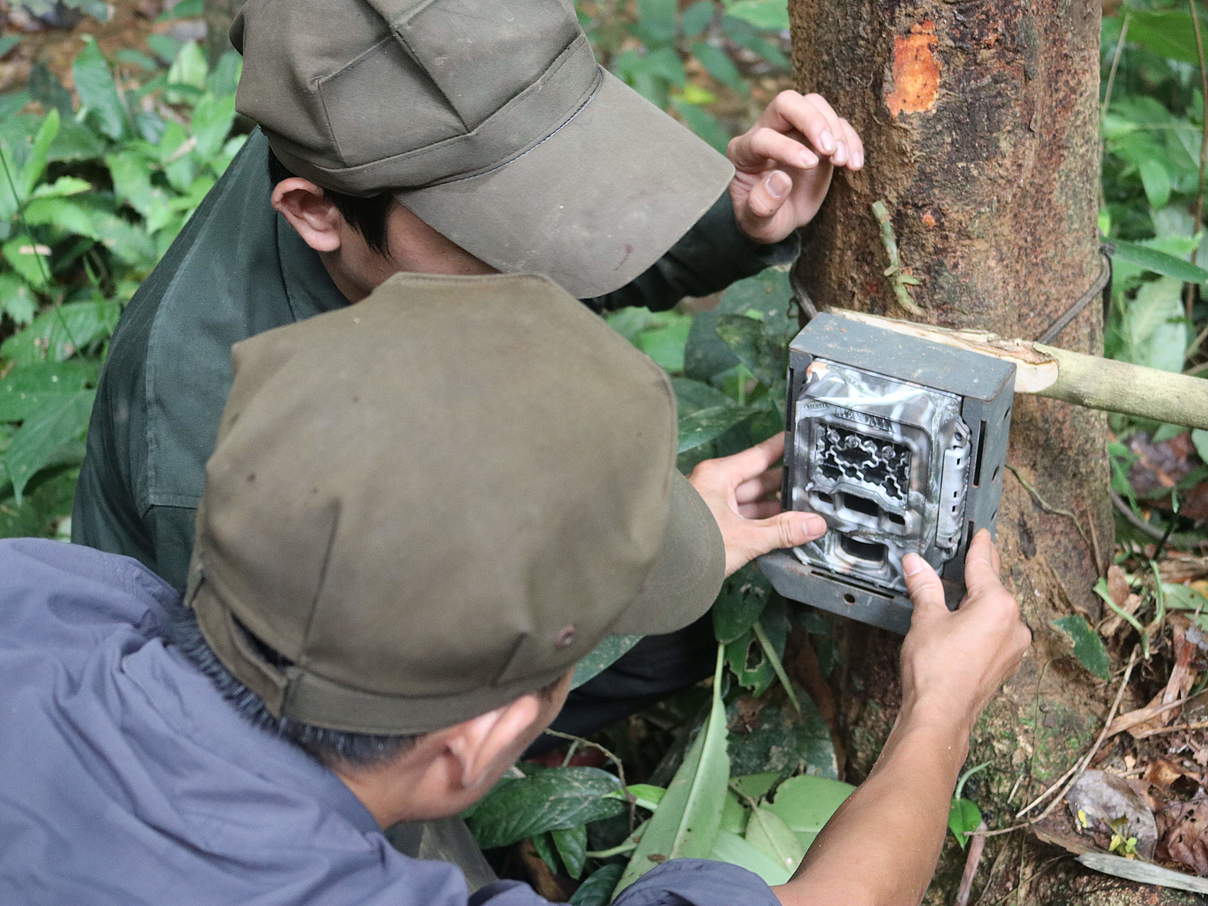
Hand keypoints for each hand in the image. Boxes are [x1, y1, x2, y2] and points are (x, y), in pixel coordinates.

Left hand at [687, 433, 825, 576]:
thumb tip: (814, 524)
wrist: (661, 575)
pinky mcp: (711, 525)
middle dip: (784, 486)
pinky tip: (780, 530)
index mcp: (718, 476)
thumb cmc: (691, 548)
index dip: (781, 449)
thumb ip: (782, 531)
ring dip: (774, 509)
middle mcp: (713, 486)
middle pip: (757, 480)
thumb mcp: (745, 539)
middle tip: (813, 485)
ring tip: (804, 511)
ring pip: (750, 502)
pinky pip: (742, 518)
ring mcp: (711, 505)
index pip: (758, 455)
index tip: (799, 439)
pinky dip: (761, 524)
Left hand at [727, 91, 863, 244]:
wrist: (779, 220)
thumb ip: (761, 206)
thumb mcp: (756, 225)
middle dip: (812, 121)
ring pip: (814, 104)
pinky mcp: (817, 137)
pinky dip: (850, 139)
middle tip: (829, 150)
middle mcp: (767, 132)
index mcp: (743, 152)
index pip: (763, 137)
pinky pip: (837, 123)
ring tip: (841, 161)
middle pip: (787, 103)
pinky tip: (853, 165)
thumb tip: (780, 180)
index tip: (810, 165)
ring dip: (834, 130)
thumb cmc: (764, 221)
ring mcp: (793, 130)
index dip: (786, 147)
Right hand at [899, 530, 1030, 732]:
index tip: (982, 533)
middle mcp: (1014, 623)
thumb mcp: (926, 618)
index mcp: (997, 605)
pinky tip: (968, 621)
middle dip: (983, 570)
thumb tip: (915, 563)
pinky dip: (984, 620)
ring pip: (998, 611)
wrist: (941, 714)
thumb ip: (924, 586)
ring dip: (982, 598)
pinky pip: (998, 631)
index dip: (980, 547)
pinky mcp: (1006, 663)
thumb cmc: (935, 668)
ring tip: (965, 588)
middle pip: (995, 587)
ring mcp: (1014, 646)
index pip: (985, 565)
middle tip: (976, 552)